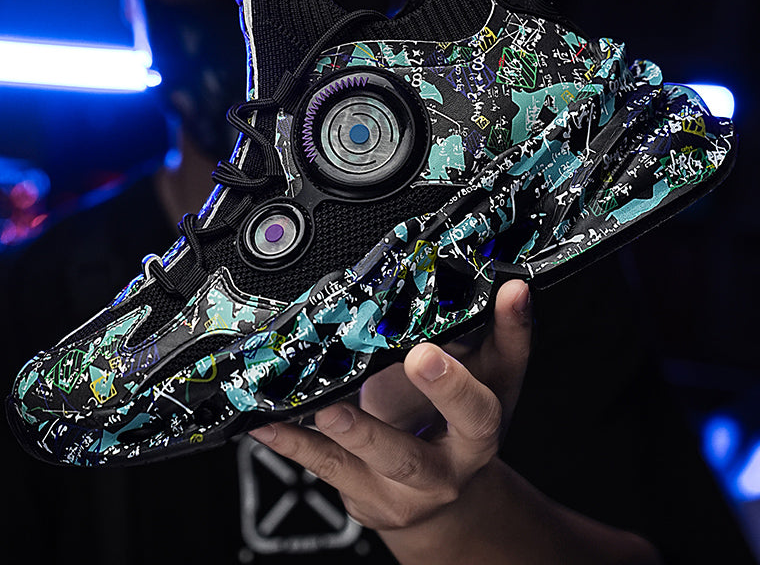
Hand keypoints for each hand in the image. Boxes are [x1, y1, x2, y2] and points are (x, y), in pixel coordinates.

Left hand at [247, 279, 531, 530]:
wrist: (447, 491)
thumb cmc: (467, 424)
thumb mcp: (494, 379)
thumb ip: (504, 332)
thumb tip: (512, 286)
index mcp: (476, 438)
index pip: (474, 414)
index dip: (452, 386)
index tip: (426, 352)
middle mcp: (438, 474)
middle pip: (413, 456)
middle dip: (376, 427)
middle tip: (381, 374)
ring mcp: (395, 492)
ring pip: (362, 466)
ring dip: (337, 435)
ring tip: (317, 408)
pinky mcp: (360, 494)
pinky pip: (324, 468)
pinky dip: (293, 443)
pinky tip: (267, 424)